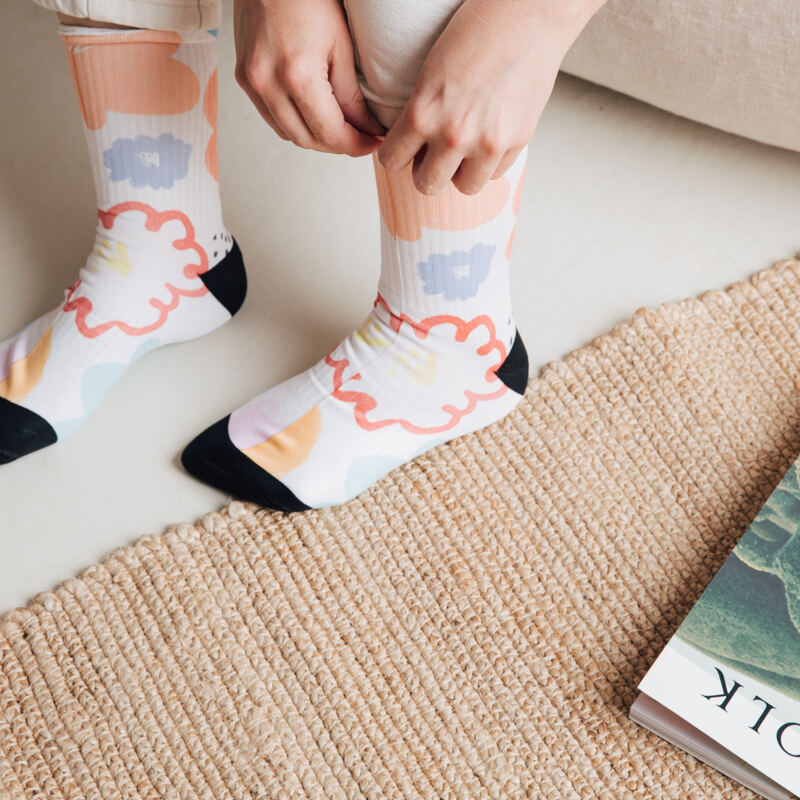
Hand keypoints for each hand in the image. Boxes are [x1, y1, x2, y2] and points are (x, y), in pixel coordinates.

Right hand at [233, 0, 384, 156]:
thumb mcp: (341, 45)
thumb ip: (352, 95)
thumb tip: (365, 129)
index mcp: (297, 75)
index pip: (330, 133)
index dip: (355, 145)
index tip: (372, 143)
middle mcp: (268, 83)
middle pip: (307, 140)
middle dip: (337, 145)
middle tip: (360, 138)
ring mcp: (252, 82)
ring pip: (288, 134)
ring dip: (315, 138)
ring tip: (339, 128)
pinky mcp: (244, 78)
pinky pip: (272, 118)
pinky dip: (294, 124)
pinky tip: (313, 115)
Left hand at [377, 0, 604, 193]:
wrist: (529, 14)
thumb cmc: (479, 32)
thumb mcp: (432, 72)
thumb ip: (422, 114)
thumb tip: (414, 149)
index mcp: (423, 113)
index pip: (392, 161)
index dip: (397, 156)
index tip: (403, 151)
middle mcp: (453, 135)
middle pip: (426, 184)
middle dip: (427, 171)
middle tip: (433, 156)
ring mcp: (486, 143)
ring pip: (463, 187)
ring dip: (461, 173)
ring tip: (465, 151)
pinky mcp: (515, 142)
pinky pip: (494, 174)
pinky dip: (490, 162)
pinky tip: (490, 138)